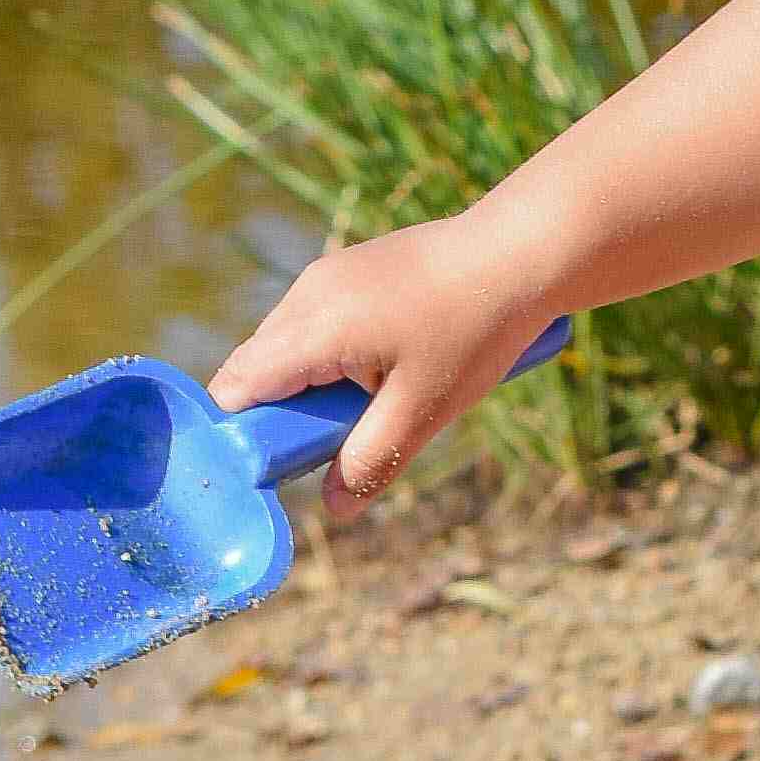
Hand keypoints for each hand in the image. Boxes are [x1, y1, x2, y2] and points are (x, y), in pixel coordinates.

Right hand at [206, 216, 563, 520]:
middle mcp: (308, 293)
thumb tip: (334, 508)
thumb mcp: (424, 408)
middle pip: (257, 366)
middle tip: (344, 433)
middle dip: (286, 410)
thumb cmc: (476, 328)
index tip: (280, 461)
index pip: (237, 385)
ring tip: (378, 396)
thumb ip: (371, 460)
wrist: (521, 251)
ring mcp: (327, 274)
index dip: (246, 430)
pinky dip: (333, 352)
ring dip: (314, 381)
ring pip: (287, 343)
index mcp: (315, 328)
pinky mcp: (348, 268)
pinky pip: (315, 320)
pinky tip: (389, 363)